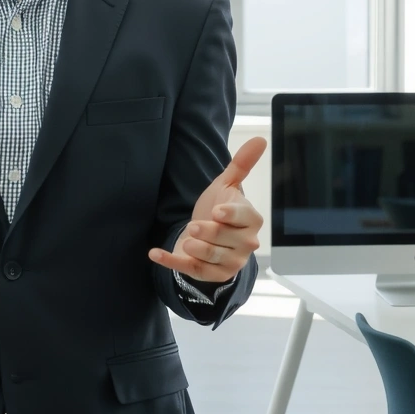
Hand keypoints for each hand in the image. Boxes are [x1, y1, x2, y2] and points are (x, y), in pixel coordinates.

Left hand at [148, 136, 265, 284]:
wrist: (207, 235)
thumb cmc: (220, 209)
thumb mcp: (227, 185)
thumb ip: (241, 164)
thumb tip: (260, 139)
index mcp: (251, 221)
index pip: (244, 218)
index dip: (231, 216)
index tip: (217, 212)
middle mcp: (245, 244)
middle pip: (226, 240)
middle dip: (209, 233)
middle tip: (194, 227)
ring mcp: (229, 262)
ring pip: (211, 258)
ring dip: (196, 249)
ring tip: (186, 240)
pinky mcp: (211, 274)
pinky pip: (191, 270)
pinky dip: (171, 261)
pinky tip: (154, 253)